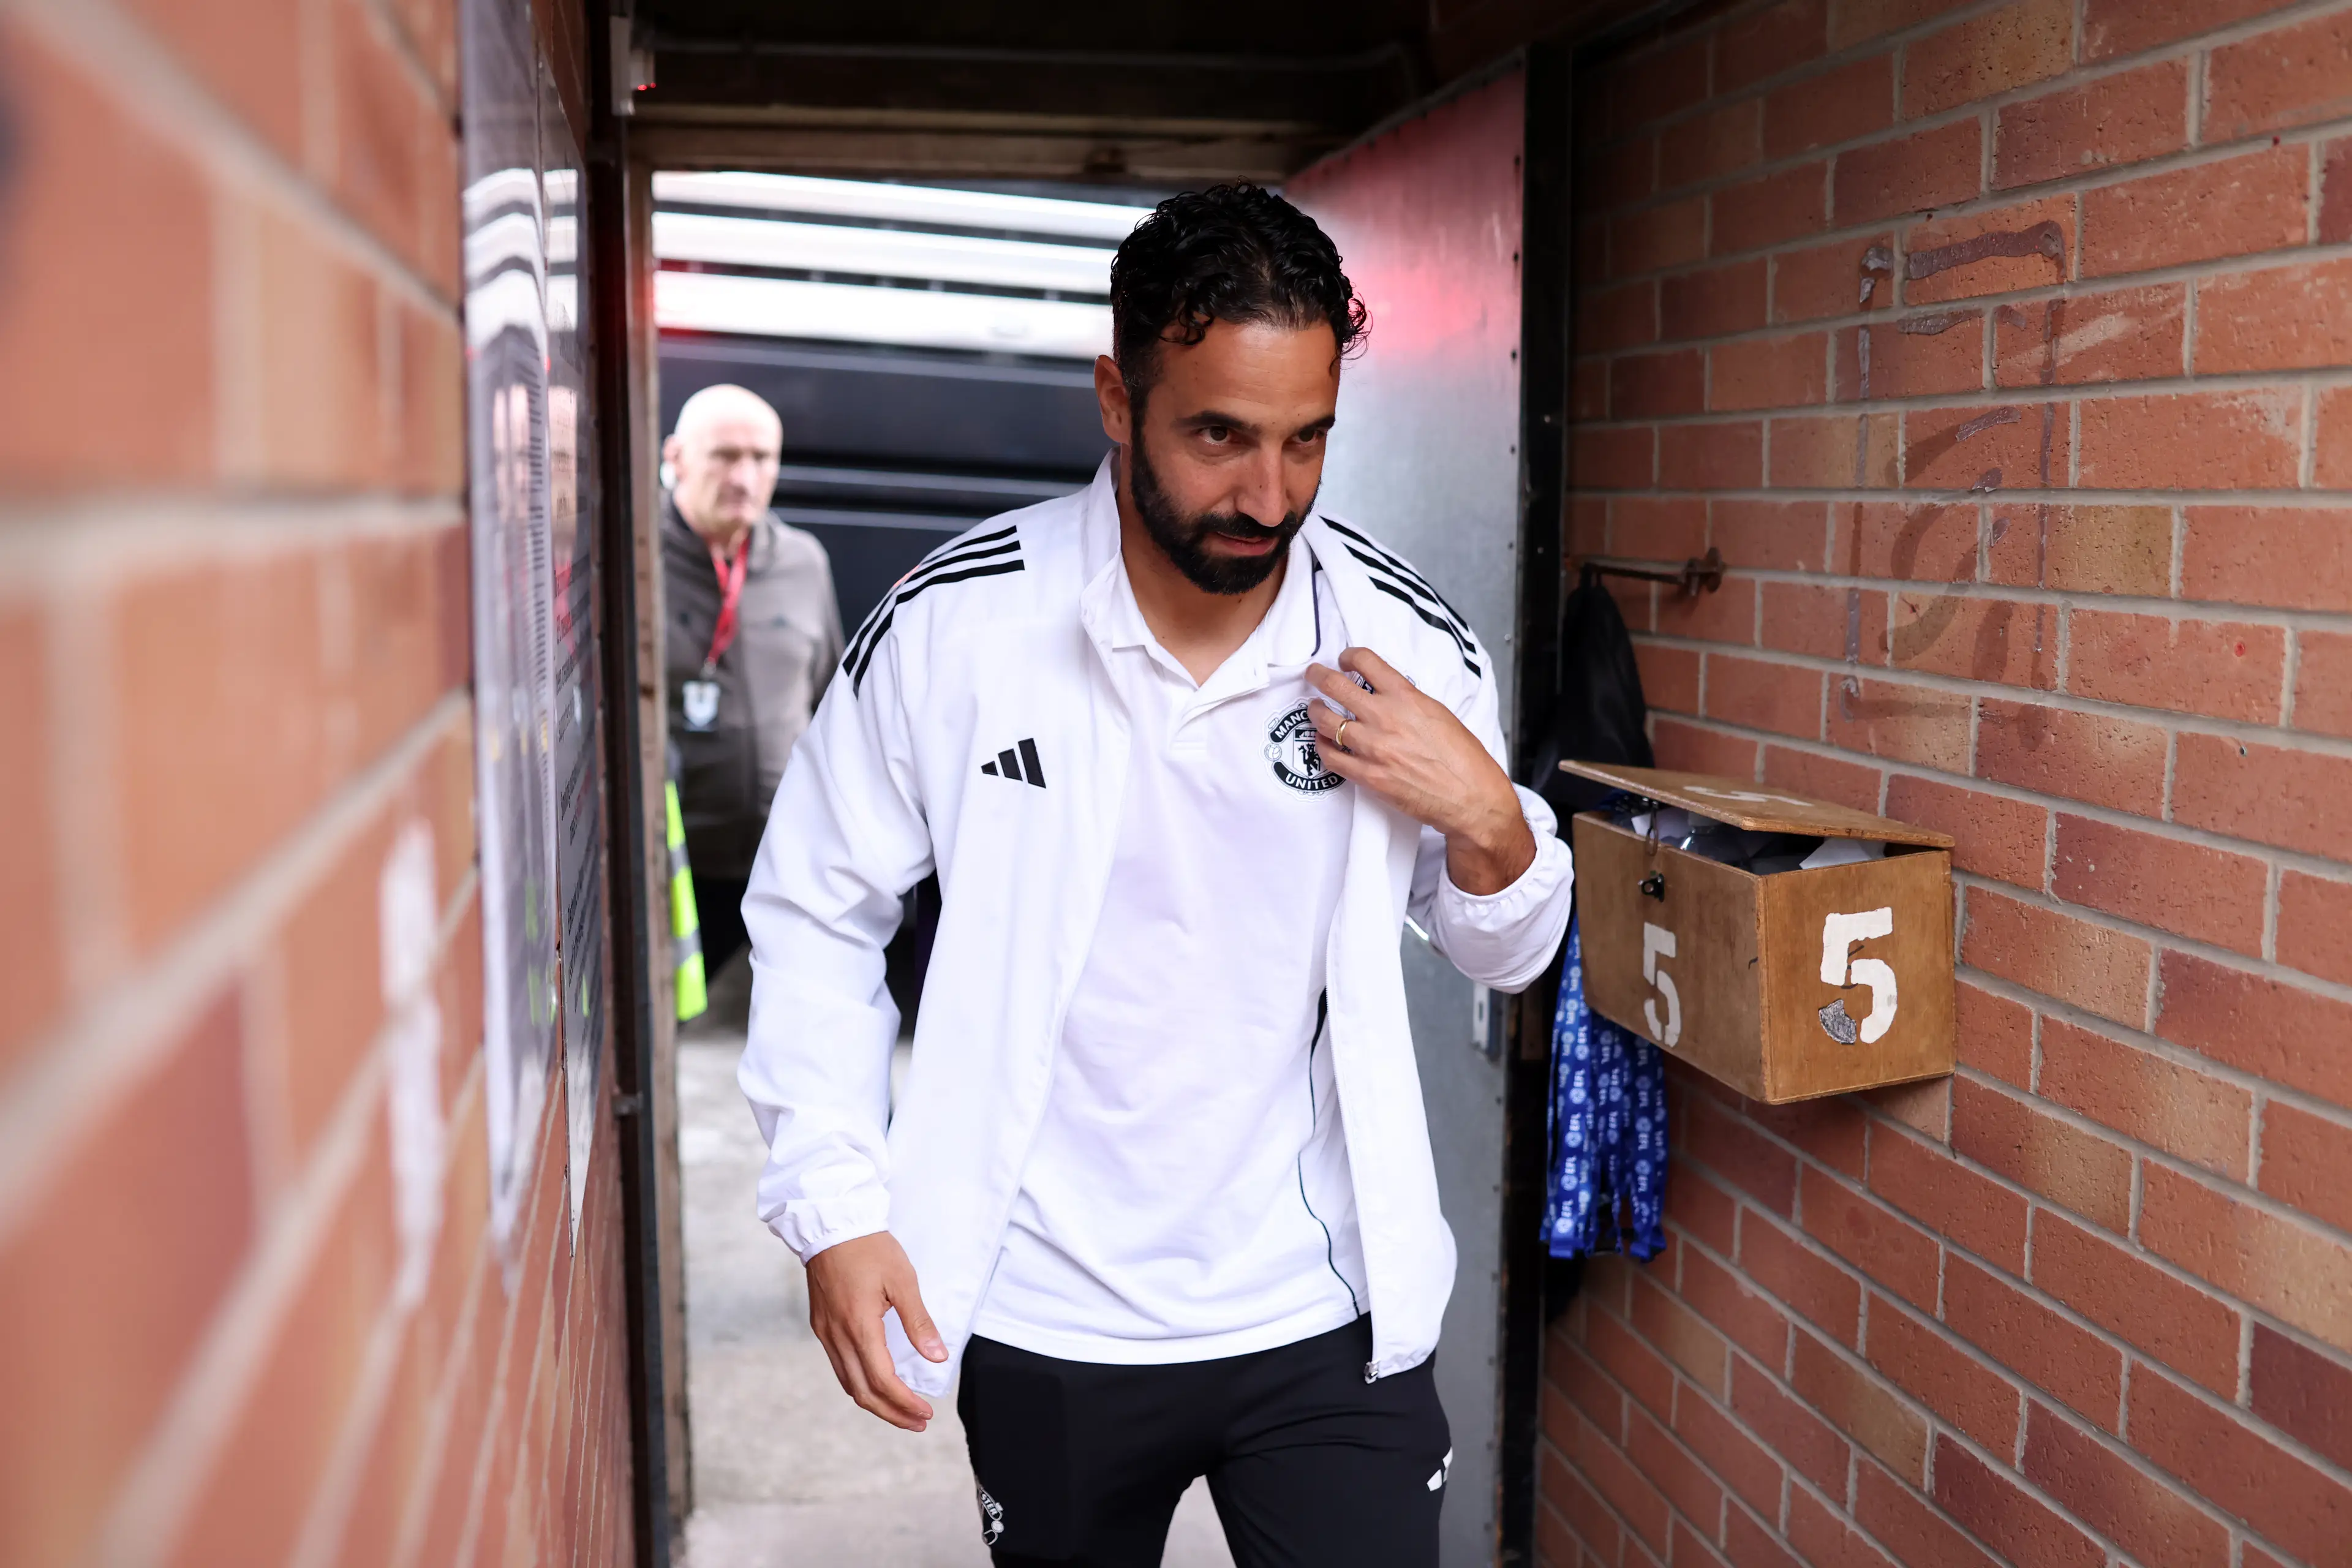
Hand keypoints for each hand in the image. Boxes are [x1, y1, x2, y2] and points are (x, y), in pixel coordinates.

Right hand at [804, 1231, 948, 1430]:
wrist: (830, 1224)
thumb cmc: (869, 1248)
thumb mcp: (903, 1280)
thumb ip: (919, 1322)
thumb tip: (938, 1357)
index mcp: (859, 1326)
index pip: (882, 1380)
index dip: (904, 1402)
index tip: (926, 1412)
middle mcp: (837, 1335)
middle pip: (862, 1392)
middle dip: (891, 1413)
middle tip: (918, 1422)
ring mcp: (825, 1332)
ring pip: (848, 1383)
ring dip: (875, 1402)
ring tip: (901, 1411)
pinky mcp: (821, 1325)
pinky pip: (839, 1366)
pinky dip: (859, 1383)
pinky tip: (876, 1383)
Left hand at [1307, 648, 1536, 894]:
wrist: (1469, 797)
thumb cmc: (1462, 758)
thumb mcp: (1438, 714)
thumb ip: (1408, 702)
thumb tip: (1387, 696)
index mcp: (1406, 697)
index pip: (1366, 661)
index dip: (1349, 656)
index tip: (1344, 660)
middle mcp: (1385, 717)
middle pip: (1335, 685)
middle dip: (1318, 676)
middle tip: (1314, 675)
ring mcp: (1373, 747)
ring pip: (1326, 720)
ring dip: (1315, 711)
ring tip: (1315, 709)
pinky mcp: (1367, 776)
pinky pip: (1330, 756)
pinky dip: (1322, 746)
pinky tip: (1323, 742)